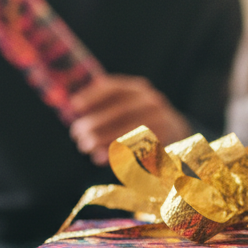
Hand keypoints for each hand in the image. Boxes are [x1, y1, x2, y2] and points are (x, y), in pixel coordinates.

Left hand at [68, 75, 190, 164]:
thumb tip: (70, 109)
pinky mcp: (163, 144)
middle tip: (76, 134)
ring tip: (86, 148)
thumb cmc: (139, 118)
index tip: (74, 106)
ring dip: (103, 140)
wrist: (177, 131)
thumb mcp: (127, 104)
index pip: (114, 88)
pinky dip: (116, 155)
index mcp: (139, 90)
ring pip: (128, 132)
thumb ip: (105, 105)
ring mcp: (161, 124)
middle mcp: (152, 103)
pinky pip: (136, 151)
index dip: (92, 96)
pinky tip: (100, 159)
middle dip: (95, 123)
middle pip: (120, 112)